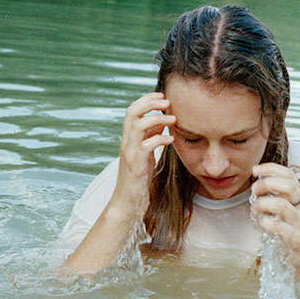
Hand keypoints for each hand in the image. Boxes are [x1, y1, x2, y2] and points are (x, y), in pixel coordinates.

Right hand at [109, 92, 175, 220]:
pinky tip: (171, 140)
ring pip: (137, 125)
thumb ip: (150, 137)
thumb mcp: (145, 154)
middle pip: (132, 112)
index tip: (163, 95)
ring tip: (173, 118)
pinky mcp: (135, 165)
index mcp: (129, 138)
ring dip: (156, 118)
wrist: (128, 203)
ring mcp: (129, 152)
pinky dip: (159, 139)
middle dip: (150, 102)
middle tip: (167, 100)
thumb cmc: (138, 179)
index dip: (147, 99)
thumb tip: (160, 122)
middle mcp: (126, 142)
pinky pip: (146, 145)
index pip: (133, 110)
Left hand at [251, 162, 299, 287]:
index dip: (271, 168)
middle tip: (254, 191)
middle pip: (289, 186)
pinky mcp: (296, 241)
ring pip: (282, 205)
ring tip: (255, 211)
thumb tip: (258, 185)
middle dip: (266, 184)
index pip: (289, 175)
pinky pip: (280, 228)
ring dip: (262, 205)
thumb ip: (279, 199)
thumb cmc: (297, 237)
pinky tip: (262, 225)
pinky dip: (266, 223)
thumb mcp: (291, 214)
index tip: (255, 170)